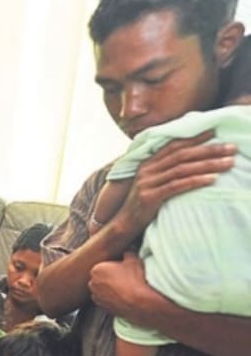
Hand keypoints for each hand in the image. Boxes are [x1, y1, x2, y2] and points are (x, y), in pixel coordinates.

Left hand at [88, 253, 155, 326]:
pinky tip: (122, 296)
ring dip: (109, 288)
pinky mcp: (102, 307)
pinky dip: (111, 298)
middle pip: (101, 277)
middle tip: (124, 278)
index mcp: (96, 269)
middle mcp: (92, 283)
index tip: (124, 269)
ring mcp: (96, 296)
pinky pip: (105, 299)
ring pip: (102, 289)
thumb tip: (128, 251)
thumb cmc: (135, 280)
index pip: (104, 265)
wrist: (140, 302)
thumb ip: (127, 253)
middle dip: (110, 277)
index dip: (115, 266)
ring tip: (124, 288)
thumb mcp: (133, 260)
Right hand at [115, 131, 234, 237]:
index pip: (174, 145)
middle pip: (182, 155)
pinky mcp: (150, 197)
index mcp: (147, 163)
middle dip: (209, 150)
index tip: (216, 132)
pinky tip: (212, 179)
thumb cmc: (143, 203)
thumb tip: (190, 161)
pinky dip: (196, 181)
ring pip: (182, 169)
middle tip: (231, 148)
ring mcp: (147, 183)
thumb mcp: (152, 182)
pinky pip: (177, 186)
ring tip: (228, 163)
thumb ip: (165, 170)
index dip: (195, 138)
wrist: (124, 224)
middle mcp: (147, 169)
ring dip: (208, 165)